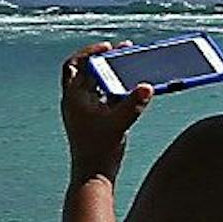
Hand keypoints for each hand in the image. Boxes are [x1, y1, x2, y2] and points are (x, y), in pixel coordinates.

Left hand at [60, 43, 154, 181]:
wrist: (93, 175)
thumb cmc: (99, 150)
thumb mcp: (118, 124)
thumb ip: (133, 104)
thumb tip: (148, 86)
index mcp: (74, 97)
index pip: (76, 65)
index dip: (90, 52)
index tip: (109, 47)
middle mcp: (77, 100)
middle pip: (88, 70)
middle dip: (105, 58)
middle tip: (123, 49)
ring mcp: (85, 109)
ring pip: (97, 82)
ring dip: (112, 72)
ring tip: (130, 64)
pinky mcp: (95, 118)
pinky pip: (105, 96)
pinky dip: (116, 87)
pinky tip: (132, 87)